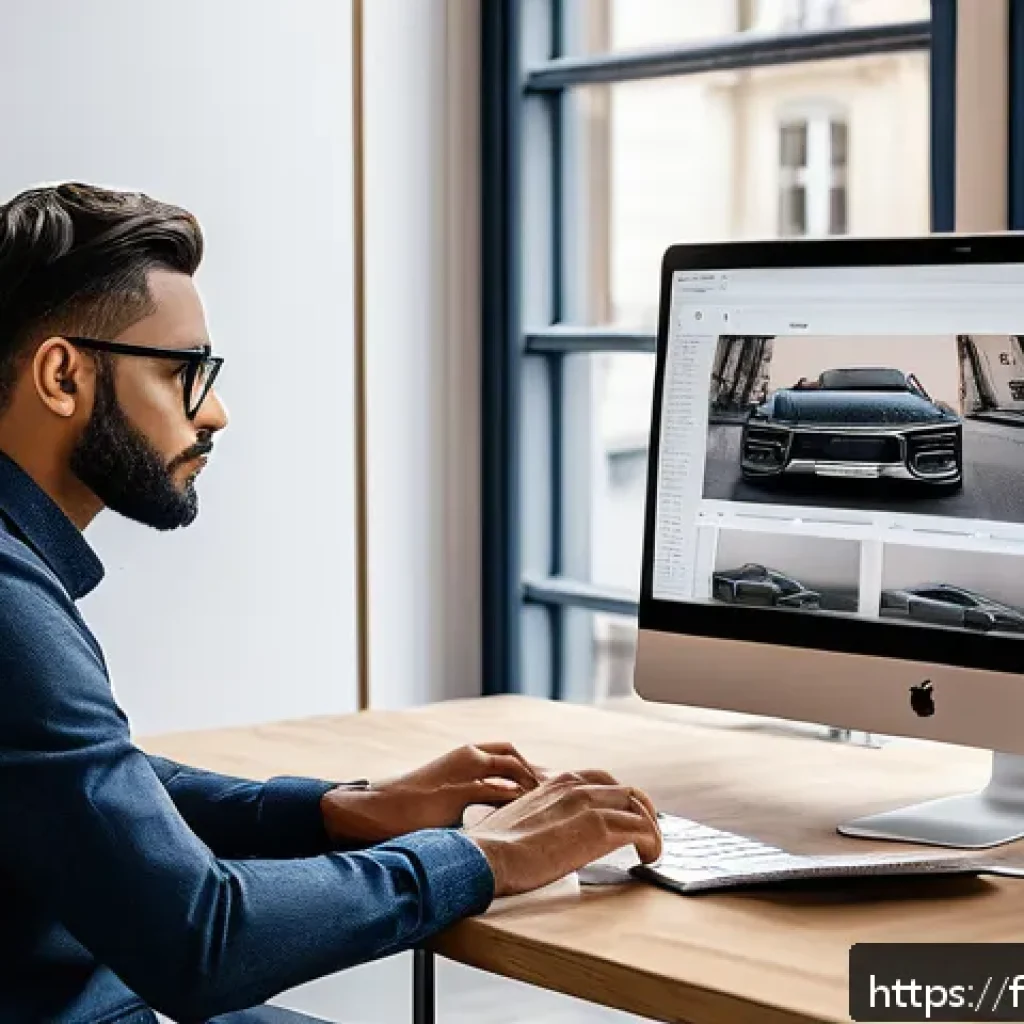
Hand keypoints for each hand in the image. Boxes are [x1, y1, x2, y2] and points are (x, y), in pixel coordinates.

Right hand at [321, 742, 540, 844]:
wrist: (373, 811)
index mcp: (462, 757)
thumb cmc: (405, 812)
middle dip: (534, 770)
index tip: (545, 787)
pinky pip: (498, 790)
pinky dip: (517, 798)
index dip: (525, 768)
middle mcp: (465, 756)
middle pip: (511, 753)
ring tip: (548, 803)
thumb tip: (493, 822)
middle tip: (555, 792)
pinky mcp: (457, 791)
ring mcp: (462, 770)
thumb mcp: (445, 803)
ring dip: (531, 782)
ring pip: (510, 766)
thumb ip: (471, 804)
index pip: (504, 754)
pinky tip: (530, 813)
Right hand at [464, 769, 661, 896]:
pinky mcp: (597, 830)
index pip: (602, 781)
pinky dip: (652, 843)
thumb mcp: (517, 817)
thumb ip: (537, 816)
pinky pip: (641, 830)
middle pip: (628, 791)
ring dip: (652, 829)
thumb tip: (542, 834)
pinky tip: (648, 858)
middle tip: (646, 835)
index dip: (620, 800)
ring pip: (640, 808)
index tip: (625, 818)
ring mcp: (588, 806)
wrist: (484, 856)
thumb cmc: (492, 846)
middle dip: (643, 812)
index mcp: (556, 782)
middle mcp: (576, 787)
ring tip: (651, 850)